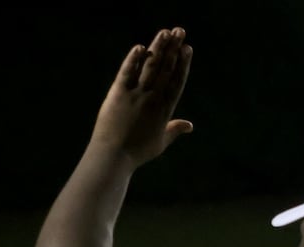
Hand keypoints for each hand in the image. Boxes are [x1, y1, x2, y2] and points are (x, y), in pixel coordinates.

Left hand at [90, 27, 193, 166]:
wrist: (113, 157)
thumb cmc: (136, 153)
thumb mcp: (160, 142)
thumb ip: (174, 130)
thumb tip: (190, 125)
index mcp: (165, 109)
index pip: (177, 81)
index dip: (183, 63)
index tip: (188, 48)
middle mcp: (152, 99)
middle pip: (166, 68)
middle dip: (174, 48)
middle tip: (180, 31)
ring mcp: (135, 95)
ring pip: (149, 67)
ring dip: (158, 47)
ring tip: (165, 32)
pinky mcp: (118, 94)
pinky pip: (126, 73)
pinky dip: (133, 60)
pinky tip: (140, 47)